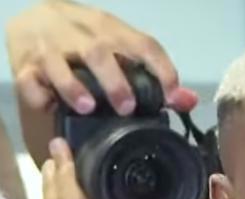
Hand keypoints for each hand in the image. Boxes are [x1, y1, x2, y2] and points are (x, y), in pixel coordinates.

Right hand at [6, 0, 197, 114]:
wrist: (36, 16)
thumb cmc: (88, 39)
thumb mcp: (123, 47)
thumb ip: (155, 74)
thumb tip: (189, 101)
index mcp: (115, 32)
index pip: (144, 46)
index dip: (162, 70)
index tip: (172, 96)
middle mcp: (85, 37)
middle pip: (100, 53)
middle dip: (115, 81)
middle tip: (127, 107)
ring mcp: (52, 49)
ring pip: (60, 63)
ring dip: (74, 87)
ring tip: (89, 108)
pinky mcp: (26, 64)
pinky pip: (29, 79)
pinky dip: (38, 95)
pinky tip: (50, 107)